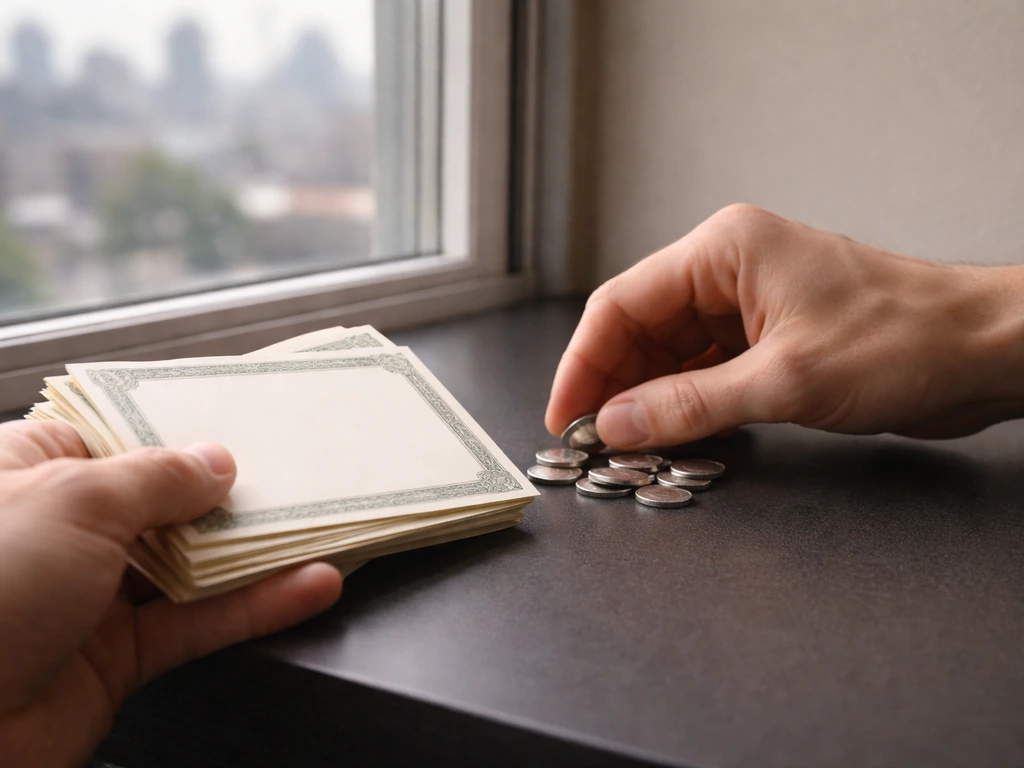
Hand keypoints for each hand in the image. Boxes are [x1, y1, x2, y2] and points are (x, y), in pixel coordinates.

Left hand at [0, 421, 342, 766]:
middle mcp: (61, 532)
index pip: (117, 434)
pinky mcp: (118, 657)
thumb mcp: (73, 502)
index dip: (180, 424)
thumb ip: (157, 478)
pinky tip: (306, 585)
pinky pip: (198, 623)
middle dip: (228, 488)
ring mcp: (89, 595)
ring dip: (255, 549)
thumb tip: (216, 462)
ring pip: (189, 562)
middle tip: (295, 470)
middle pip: (164, 499)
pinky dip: (255, 606)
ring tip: (318, 523)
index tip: (243, 415)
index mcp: (29, 472)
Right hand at [547, 204, 1023, 447]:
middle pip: (640, 328)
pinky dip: (685, 403)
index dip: (584, 363)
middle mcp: (729, 269)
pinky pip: (704, 370)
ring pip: (669, 352)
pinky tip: (673, 433)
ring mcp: (748, 303)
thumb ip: (690, 404)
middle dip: (613, 384)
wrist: (983, 351)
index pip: (622, 303)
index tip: (565, 416)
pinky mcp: (768, 338)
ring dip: (648, 398)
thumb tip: (618, 422)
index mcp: (724, 250)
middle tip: (593, 439)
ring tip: (628, 444)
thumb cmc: (904, 341)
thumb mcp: (785, 380)